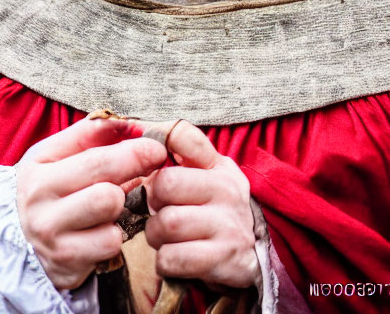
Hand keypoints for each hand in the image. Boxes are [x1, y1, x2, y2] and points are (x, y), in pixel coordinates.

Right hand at [16, 116, 166, 289]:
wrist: (18, 238)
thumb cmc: (49, 187)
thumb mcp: (57, 156)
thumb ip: (90, 136)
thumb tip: (132, 126)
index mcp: (37, 166)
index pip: (91, 148)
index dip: (131, 146)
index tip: (155, 144)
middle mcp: (38, 199)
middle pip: (104, 177)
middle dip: (135, 165)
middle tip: (154, 160)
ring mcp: (50, 232)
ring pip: (109, 207)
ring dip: (120, 203)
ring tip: (112, 201)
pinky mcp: (66, 261)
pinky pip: (110, 242)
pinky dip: (114, 234)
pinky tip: (104, 229)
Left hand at [143, 120, 258, 288]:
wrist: (252, 257)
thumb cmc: (213, 210)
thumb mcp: (206, 176)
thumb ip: (179, 154)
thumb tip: (138, 129)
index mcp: (218, 166)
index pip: (183, 135)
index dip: (155, 144)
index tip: (147, 163)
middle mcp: (227, 190)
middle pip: (165, 184)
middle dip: (151, 201)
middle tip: (157, 210)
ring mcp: (228, 225)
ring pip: (167, 223)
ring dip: (155, 234)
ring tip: (165, 236)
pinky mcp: (224, 259)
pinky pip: (172, 257)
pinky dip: (164, 261)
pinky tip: (172, 257)